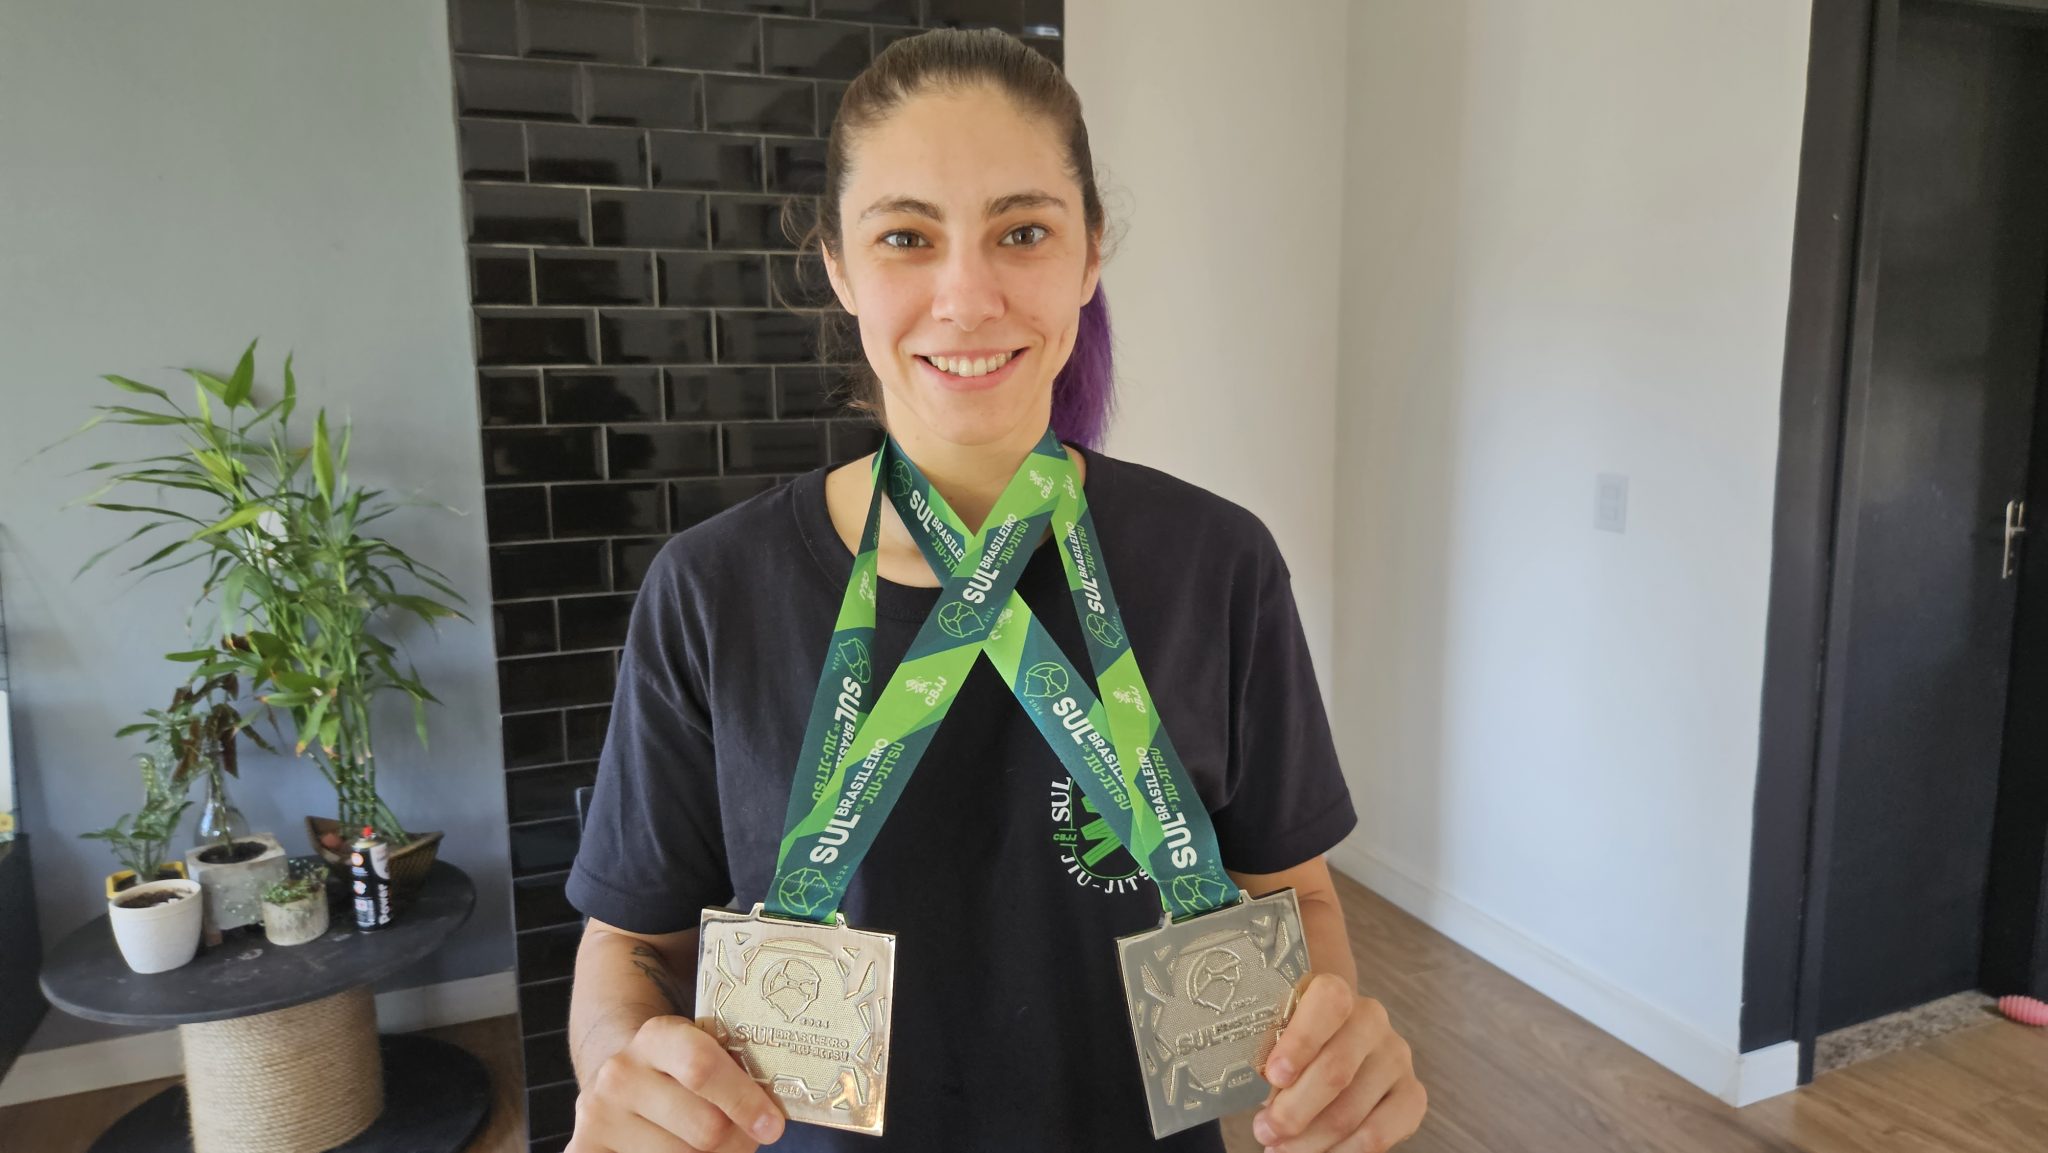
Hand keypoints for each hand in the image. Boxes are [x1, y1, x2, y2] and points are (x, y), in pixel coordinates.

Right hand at [569, 1016, 784, 1151]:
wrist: (620, 1078)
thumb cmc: (680, 1071)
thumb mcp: (706, 1051)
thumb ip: (735, 1072)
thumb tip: (768, 1119)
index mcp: (657, 1036)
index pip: (702, 1069)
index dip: (744, 1101)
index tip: (772, 1125)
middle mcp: (620, 1073)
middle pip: (704, 1129)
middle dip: (738, 1141)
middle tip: (745, 1138)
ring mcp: (597, 1115)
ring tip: (711, 1145)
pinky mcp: (584, 1149)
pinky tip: (677, 1150)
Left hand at [1251, 973, 1426, 1152]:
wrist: (1334, 1046)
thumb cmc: (1296, 1045)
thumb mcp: (1279, 1038)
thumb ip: (1274, 1059)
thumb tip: (1267, 1099)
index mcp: (1335, 994)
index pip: (1329, 1003)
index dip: (1301, 1041)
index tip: (1273, 1076)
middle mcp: (1372, 1021)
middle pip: (1336, 1070)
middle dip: (1293, 1110)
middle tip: (1264, 1131)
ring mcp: (1396, 1058)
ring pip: (1351, 1111)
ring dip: (1310, 1139)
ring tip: (1279, 1148)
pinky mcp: (1412, 1095)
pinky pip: (1378, 1134)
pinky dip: (1342, 1152)